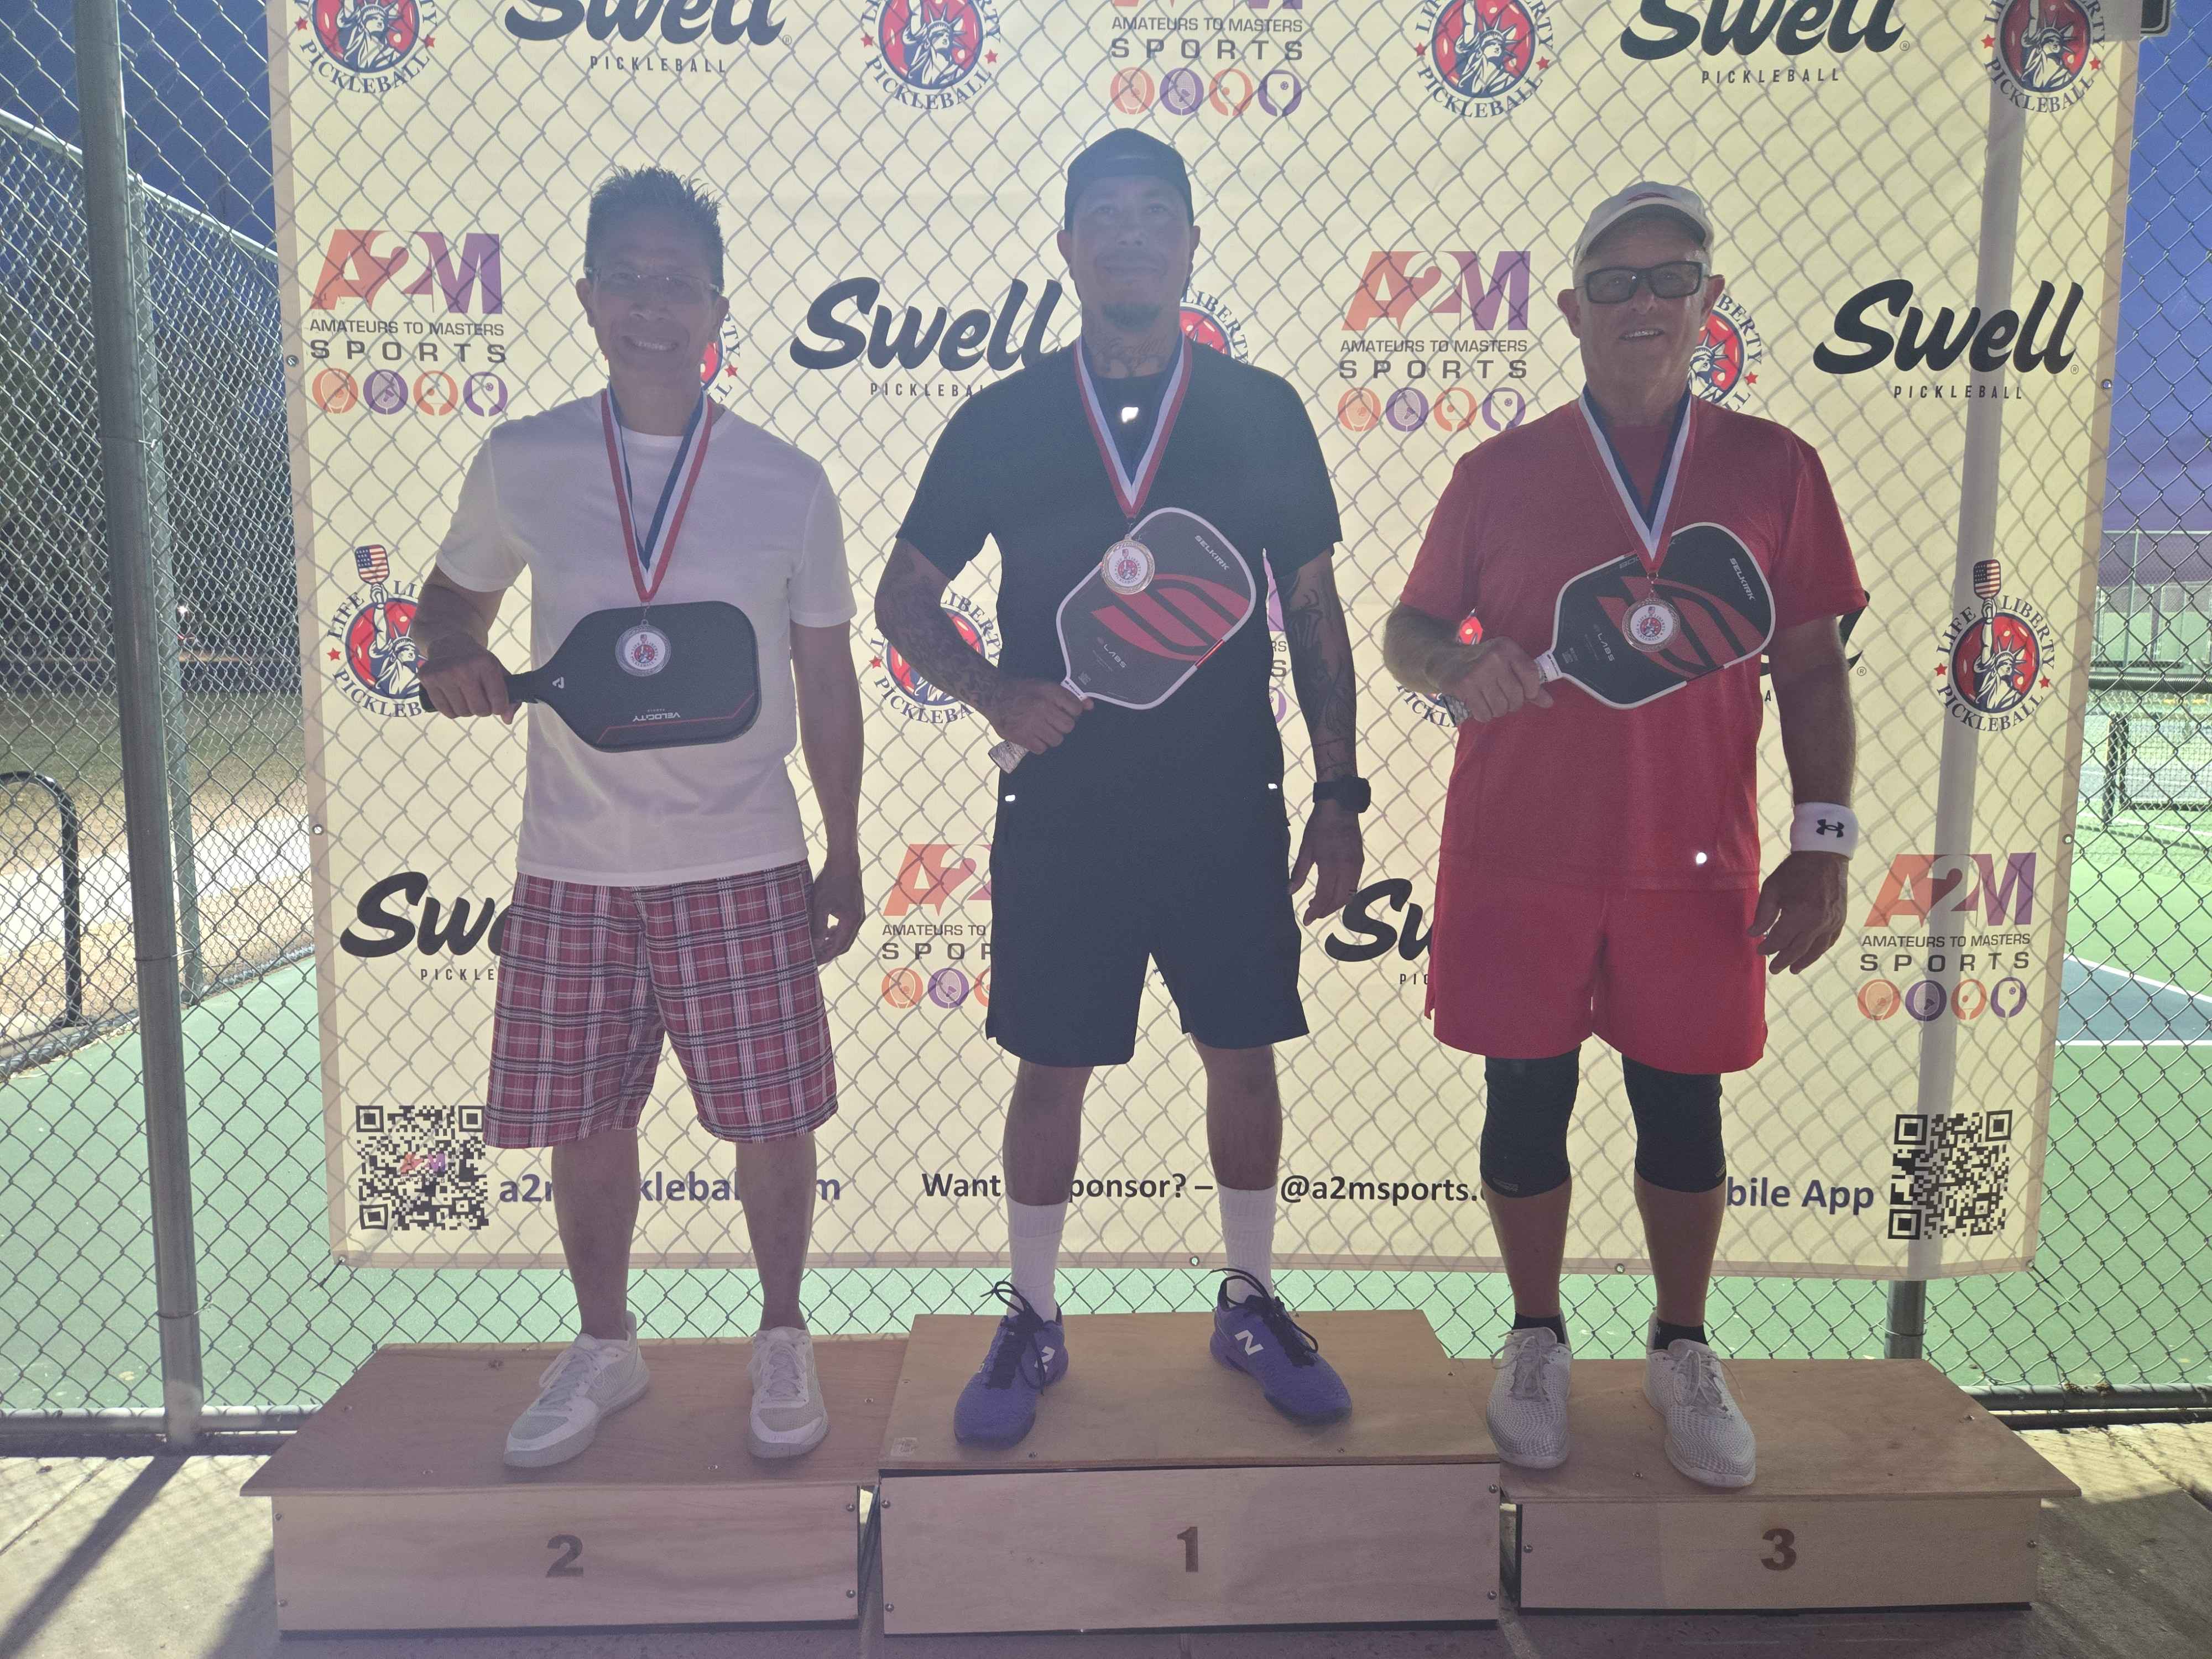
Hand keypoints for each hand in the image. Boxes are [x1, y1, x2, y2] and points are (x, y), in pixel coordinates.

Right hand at [419, 644, 513, 721]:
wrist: (449, 642)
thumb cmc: (476, 659)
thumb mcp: (497, 669)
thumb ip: (509, 695)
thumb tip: (508, 719)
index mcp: (485, 663)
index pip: (497, 699)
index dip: (500, 708)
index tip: (497, 705)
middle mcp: (463, 668)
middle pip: (479, 709)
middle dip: (483, 709)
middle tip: (481, 700)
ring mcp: (443, 674)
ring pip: (462, 712)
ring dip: (468, 710)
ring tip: (467, 697)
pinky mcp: (428, 679)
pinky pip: (446, 711)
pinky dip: (453, 710)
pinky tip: (455, 698)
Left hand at [808, 851, 864, 962]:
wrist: (844, 862)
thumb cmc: (831, 881)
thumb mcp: (820, 905)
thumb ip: (818, 926)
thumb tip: (815, 944)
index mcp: (851, 921)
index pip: (839, 946)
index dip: (826, 956)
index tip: (814, 962)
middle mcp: (858, 920)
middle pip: (844, 944)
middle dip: (829, 952)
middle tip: (814, 958)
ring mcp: (858, 914)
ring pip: (846, 936)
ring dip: (833, 943)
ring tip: (818, 947)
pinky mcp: (855, 909)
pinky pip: (847, 927)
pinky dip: (836, 933)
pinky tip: (827, 931)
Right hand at [984, 677, 1089, 754]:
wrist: (994, 695)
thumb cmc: (1023, 690)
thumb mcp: (1045, 686)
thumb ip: (1068, 696)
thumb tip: (1090, 706)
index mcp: (1049, 692)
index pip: (1075, 709)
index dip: (1073, 713)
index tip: (1065, 712)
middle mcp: (1042, 707)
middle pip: (1068, 727)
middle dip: (1063, 726)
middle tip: (1052, 722)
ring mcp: (1031, 723)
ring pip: (1056, 740)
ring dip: (1051, 736)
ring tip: (1042, 729)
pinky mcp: (1021, 736)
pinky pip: (1042, 748)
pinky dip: (1039, 745)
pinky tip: (1033, 735)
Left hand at [1291, 801, 1363, 924]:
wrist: (1340, 807)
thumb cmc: (1319, 826)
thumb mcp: (1305, 849)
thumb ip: (1298, 873)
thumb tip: (1290, 892)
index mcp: (1330, 865)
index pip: (1324, 896)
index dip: (1315, 910)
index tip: (1307, 919)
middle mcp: (1347, 868)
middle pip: (1339, 899)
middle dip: (1325, 910)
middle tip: (1312, 914)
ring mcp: (1356, 865)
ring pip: (1349, 894)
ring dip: (1335, 904)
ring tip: (1321, 906)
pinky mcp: (1360, 861)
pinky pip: (1354, 885)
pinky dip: (1344, 894)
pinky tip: (1334, 894)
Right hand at [1438, 639, 1551, 722]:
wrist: (1444, 660)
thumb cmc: (1482, 664)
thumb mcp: (1506, 665)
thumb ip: (1528, 683)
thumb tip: (1549, 702)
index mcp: (1507, 648)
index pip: (1531, 674)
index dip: (1532, 691)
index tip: (1525, 694)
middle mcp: (1493, 658)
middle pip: (1516, 696)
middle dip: (1511, 704)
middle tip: (1501, 697)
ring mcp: (1477, 672)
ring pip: (1500, 708)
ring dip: (1496, 710)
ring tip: (1488, 699)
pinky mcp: (1463, 686)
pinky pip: (1484, 714)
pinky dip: (1483, 715)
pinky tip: (1477, 703)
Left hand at [1750, 850, 1848, 974]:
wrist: (1824, 856)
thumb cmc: (1794, 871)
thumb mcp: (1772, 888)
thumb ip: (1763, 914)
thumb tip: (1753, 934)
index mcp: (1799, 914)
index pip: (1779, 939)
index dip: (1768, 947)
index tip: (1759, 951)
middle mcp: (1818, 922)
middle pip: (1797, 949)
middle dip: (1783, 960)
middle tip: (1773, 969)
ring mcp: (1832, 922)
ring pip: (1815, 949)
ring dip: (1802, 961)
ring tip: (1792, 969)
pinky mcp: (1840, 919)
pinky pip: (1830, 941)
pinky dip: (1819, 950)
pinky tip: (1811, 954)